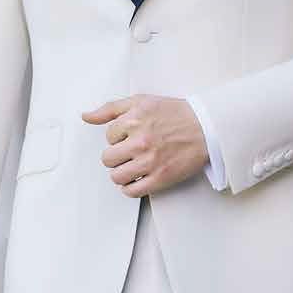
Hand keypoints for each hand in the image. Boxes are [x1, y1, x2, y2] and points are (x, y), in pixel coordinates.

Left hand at [82, 94, 208, 196]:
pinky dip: (130, 188)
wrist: (206, 128)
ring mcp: (150, 161)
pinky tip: (137, 178)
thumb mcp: (141, 101)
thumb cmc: (174, 113)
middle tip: (130, 151)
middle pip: (108, 158)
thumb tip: (86, 116)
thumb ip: (111, 109)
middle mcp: (141, 141)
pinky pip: (132, 191)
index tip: (131, 135)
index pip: (108, 136)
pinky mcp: (160, 178)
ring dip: (121, 172)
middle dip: (116, 155)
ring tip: (133, 165)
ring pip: (117, 176)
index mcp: (134, 120)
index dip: (118, 136)